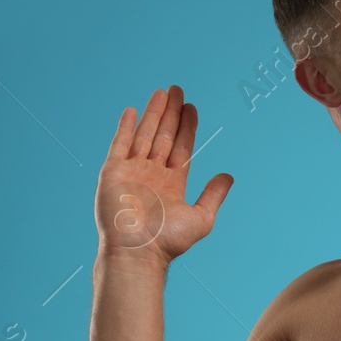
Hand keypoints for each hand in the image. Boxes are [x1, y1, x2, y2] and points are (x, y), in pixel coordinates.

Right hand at [95, 85, 232, 262]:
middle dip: (171, 113)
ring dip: (152, 113)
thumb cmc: (169, 240)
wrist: (139, 250)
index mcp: (171, 184)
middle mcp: (151, 174)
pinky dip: (126, 127)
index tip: (192, 107)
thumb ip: (213, 195)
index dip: (187, 127)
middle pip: (163, 135)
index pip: (181, 148)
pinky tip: (132, 110)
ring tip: (161, 92)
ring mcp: (131, 171)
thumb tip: (228, 176)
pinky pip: (120, 144)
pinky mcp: (113, 171)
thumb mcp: (200, 217)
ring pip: (144, 134)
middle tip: (177, 89)